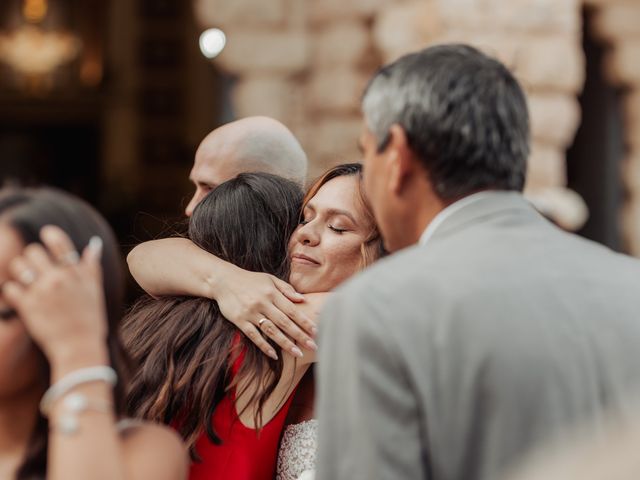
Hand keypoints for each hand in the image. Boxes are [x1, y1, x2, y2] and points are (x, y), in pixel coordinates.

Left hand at [3, 226, 107, 364]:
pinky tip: (20, 298)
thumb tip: (94, 244)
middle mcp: (59, 278)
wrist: (79, 347)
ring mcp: (42, 292)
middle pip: (33, 251)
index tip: (46, 233)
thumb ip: (92, 265)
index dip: (51, 234)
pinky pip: (9, 287)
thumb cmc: (90, 319)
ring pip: (18, 265)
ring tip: (25, 280)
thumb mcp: (94, 289)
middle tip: (35, 268)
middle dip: (32, 257)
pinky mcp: (28, 306)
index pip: (60, 243)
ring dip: (19, 270)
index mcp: (76, 273)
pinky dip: (12, 291)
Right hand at [213, 266, 317, 359]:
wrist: (223, 280)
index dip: (304, 321)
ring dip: (285, 343)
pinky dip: (263, 346)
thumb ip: (286, 289)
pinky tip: (274, 355)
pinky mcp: (239, 320)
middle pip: (284, 322)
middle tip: (313, 346)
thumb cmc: (250, 280)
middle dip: (300, 335)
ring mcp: (250, 312)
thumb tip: (302, 300)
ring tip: (298, 354)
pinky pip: (253, 335)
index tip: (315, 331)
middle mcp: (262, 303)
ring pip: (271, 330)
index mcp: (272, 293)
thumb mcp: (270, 279)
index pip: (292, 310)